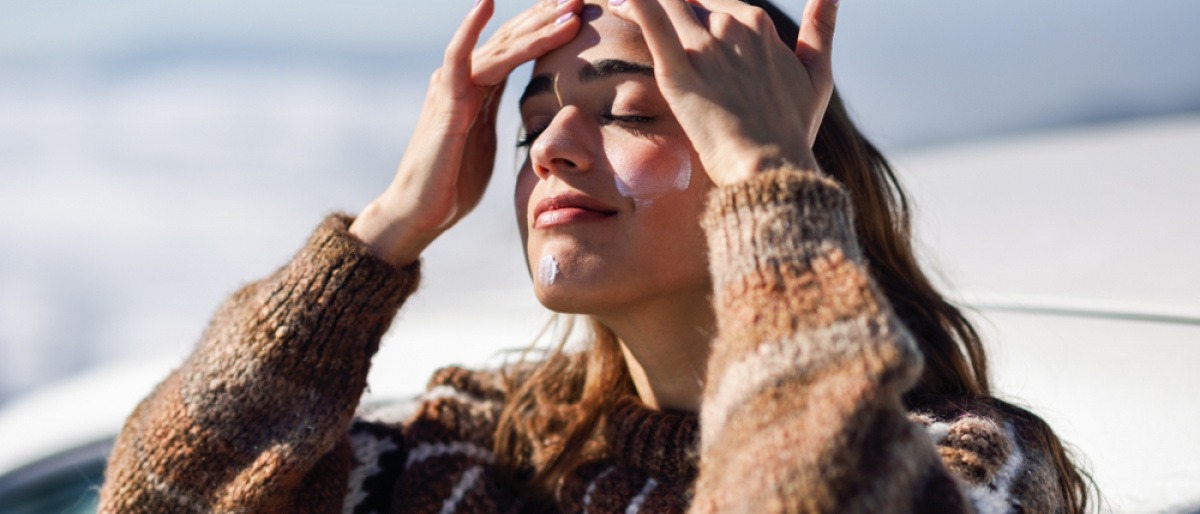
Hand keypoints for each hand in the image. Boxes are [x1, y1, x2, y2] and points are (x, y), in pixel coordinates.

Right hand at [351, 0, 583, 265]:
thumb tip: (527, 109)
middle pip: (512, 38)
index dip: (547, 27)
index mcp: (479, 87)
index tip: (581, 11)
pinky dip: (470, 29)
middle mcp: (464, 78)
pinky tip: (486, 4)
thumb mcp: (487, 140)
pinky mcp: (445, 103)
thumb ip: (500, 115)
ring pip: (499, 47)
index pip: (518, 48)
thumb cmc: (453, 182)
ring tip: (567, 7)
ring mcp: (452, 87)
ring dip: (536, 26)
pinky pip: (458, 59)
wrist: (420, 212)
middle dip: (548, 16)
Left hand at [608, 0, 837, 184]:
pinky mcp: (680, 74)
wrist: (772, 168)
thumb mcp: (817, 75)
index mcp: (759, 25)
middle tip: (630, 10)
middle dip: (670, 9)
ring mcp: (706, 49)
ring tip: (616, 4)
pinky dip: (638, 6)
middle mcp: (733, 27)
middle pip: (688, 4)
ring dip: (639, 3)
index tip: (680, 20)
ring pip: (667, 7)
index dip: (694, 9)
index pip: (716, 2)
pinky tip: (619, 0)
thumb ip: (822, 30)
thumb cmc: (793, 130)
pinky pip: (654, 25)